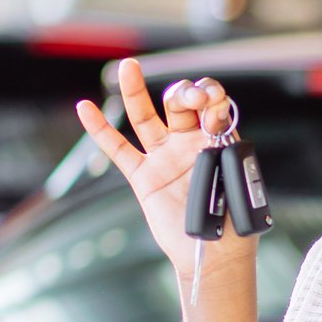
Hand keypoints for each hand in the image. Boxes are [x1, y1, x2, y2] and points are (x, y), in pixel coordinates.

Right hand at [74, 58, 253, 283]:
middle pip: (179, 105)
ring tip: (129, 67)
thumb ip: (225, 148)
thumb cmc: (233, 220)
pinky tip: (85, 108)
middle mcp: (189, 143)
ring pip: (145, 118)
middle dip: (185, 95)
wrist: (215, 254)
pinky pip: (118, 149)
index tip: (214, 102)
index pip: (211, 105)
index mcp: (217, 140)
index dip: (212, 97)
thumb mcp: (236, 180)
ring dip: (136, 91)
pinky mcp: (144, 177)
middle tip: (193, 99)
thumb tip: (216, 121)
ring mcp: (164, 158)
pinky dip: (101, 130)